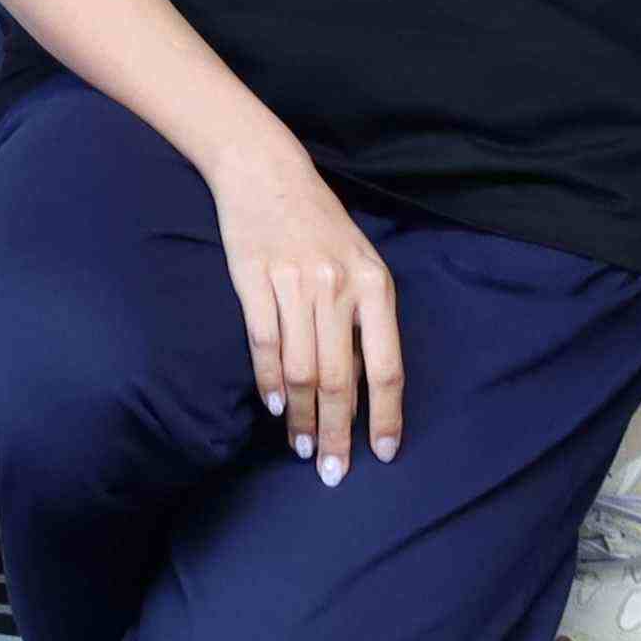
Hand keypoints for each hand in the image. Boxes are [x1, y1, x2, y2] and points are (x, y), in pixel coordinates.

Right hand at [204, 137, 402, 473]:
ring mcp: (294, 283)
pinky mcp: (254, 279)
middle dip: (337, 431)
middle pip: (340, 378)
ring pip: (301, 368)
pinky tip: (274, 406)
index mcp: (373, 285)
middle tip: (331, 471)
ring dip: (301, 416)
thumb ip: (364, 317)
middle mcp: (337, 287)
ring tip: (300, 447)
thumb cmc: (319, 222)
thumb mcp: (360, 261)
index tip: (382, 452)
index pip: (386, 365)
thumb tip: (361, 384)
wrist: (265, 170)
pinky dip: (269, 380)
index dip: (385, 415)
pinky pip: (264, 343)